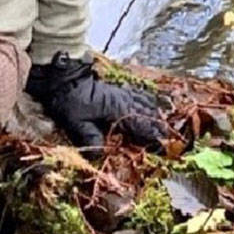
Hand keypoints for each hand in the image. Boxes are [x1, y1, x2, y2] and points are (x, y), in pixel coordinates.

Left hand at [26, 53, 166, 154]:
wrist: (64, 78)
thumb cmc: (69, 101)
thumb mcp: (76, 123)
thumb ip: (90, 138)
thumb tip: (101, 155)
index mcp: (116, 109)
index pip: (139, 125)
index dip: (152, 136)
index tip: (164, 145)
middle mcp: (123, 100)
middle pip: (146, 114)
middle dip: (158, 126)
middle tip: (169, 139)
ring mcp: (121, 93)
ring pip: (144, 104)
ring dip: (154, 115)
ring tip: (164, 126)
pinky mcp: (117, 91)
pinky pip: (138, 96)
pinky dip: (147, 102)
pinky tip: (151, 106)